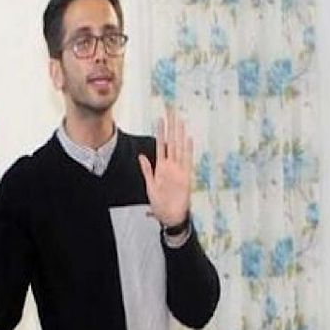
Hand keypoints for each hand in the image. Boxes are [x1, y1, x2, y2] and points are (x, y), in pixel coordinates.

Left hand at [139, 107, 192, 227]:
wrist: (171, 217)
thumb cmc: (161, 205)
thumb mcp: (150, 187)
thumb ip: (147, 171)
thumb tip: (141, 156)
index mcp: (161, 168)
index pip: (161, 145)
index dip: (160, 132)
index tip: (160, 119)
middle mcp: (171, 166)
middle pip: (172, 142)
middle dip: (171, 127)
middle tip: (172, 111)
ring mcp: (179, 170)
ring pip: (179, 148)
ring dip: (179, 134)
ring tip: (179, 120)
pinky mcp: (185, 177)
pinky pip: (187, 161)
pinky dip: (188, 150)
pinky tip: (188, 139)